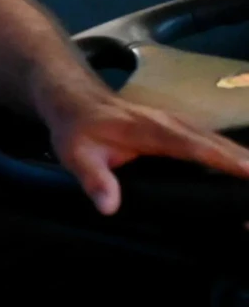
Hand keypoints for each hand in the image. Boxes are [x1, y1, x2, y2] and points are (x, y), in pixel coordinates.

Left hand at [38, 80, 248, 214]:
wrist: (74, 99)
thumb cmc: (77, 128)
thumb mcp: (76, 155)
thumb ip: (94, 179)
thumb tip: (109, 206)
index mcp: (151, 130)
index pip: (195, 146)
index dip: (224, 160)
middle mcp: (171, 123)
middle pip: (217, 143)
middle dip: (245, 162)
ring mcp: (177, 123)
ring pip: (218, 140)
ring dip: (242, 158)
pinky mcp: (180, 128)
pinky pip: (212, 142)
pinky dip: (232, 155)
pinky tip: (244, 170)